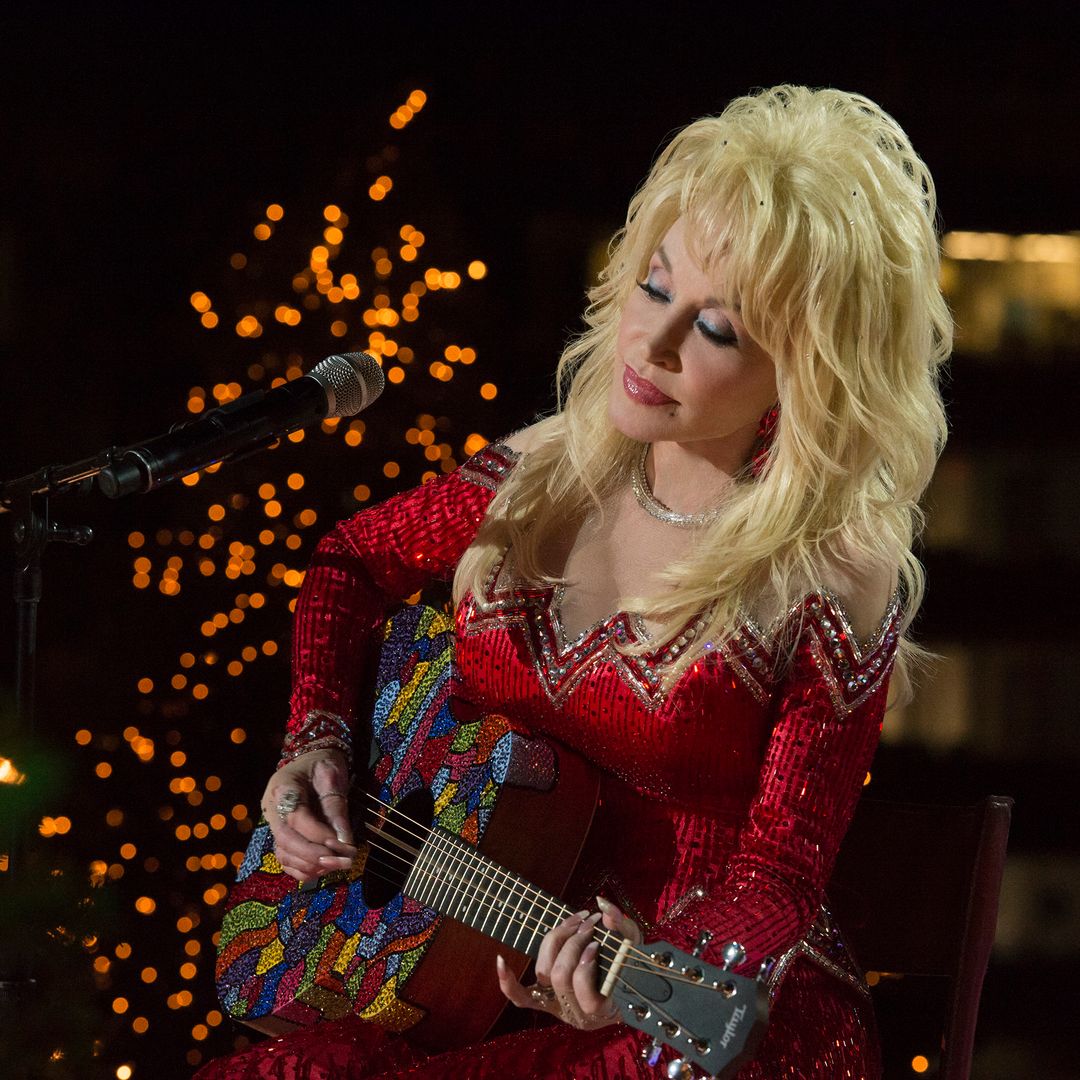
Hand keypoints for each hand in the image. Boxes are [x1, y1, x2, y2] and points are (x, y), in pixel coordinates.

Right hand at [260, 749, 356, 882]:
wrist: (310, 759)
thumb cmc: (323, 764)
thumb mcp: (332, 777)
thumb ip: (336, 807)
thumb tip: (345, 840)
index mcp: (283, 788)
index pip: (296, 818)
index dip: (318, 834)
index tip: (342, 844)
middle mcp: (272, 809)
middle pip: (285, 840)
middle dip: (315, 856)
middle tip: (344, 861)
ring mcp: (274, 824)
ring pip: (284, 854)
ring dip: (312, 865)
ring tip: (339, 864)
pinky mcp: (280, 836)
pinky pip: (286, 860)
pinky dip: (304, 869)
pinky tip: (325, 868)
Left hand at [495, 896, 641, 1029]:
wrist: (626, 988)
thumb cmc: (631, 968)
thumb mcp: (633, 946)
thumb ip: (622, 927)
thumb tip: (603, 907)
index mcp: (600, 1008)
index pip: (584, 988)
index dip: (586, 962)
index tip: (597, 941)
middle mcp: (575, 1013)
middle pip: (560, 975)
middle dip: (573, 943)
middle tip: (589, 924)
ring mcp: (557, 1007)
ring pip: (544, 974)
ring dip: (557, 942)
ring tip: (574, 924)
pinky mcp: (543, 1000)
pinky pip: (520, 997)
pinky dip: (508, 981)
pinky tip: (500, 961)